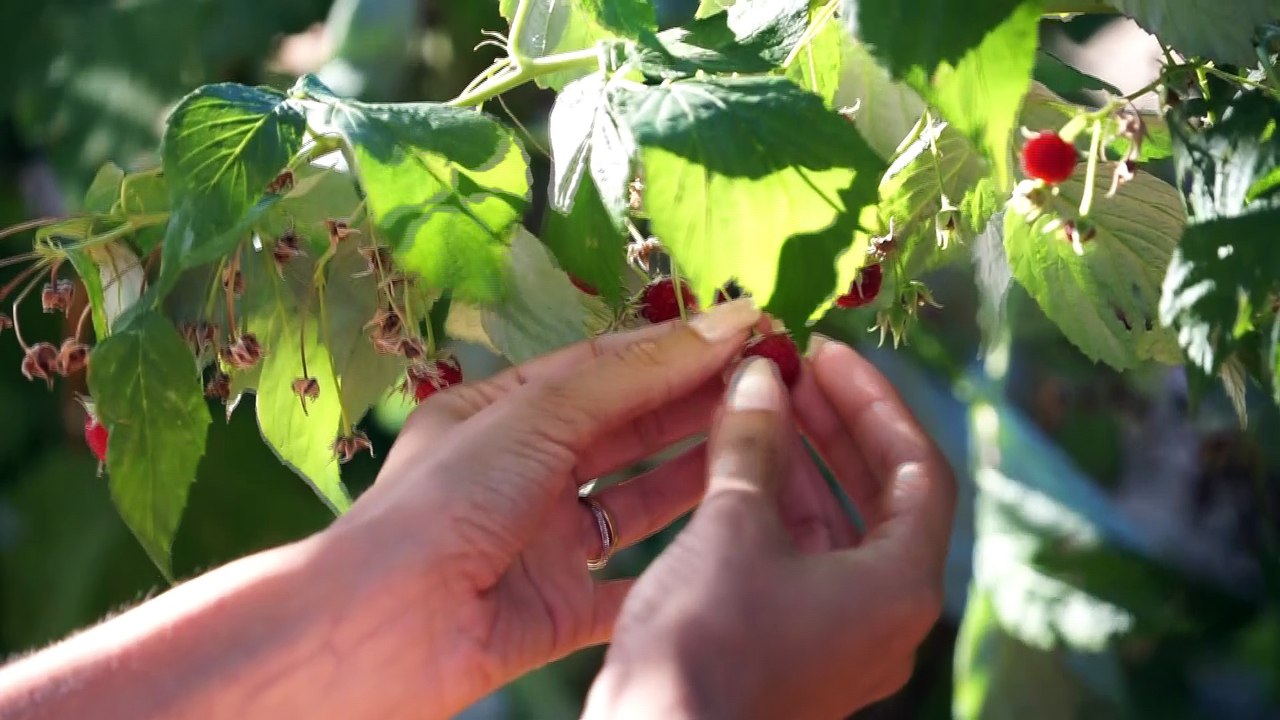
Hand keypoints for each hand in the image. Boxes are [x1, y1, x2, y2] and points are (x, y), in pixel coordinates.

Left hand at [321, 299, 762, 714]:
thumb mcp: (537, 416)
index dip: (676, 347)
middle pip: (626, 430)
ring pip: (636, 503)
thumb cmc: (443, 503)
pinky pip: (628, 585)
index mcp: (500, 413)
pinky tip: (726, 540)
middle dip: (695, 402)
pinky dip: (672, 568)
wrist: (386, 628)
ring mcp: (541, 542)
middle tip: (772, 381)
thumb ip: (630, 376)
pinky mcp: (556, 610)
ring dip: (695, 474)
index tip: (749, 329)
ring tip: (766, 443)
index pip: (603, 366)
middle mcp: (522, 473)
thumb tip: (716, 324)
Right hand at [582, 336, 956, 719]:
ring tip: (757, 405)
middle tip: (791, 372)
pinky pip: (800, 559)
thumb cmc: (707, 643)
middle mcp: (885, 615)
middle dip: (836, 427)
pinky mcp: (794, 649)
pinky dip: (775, 508)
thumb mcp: (733, 526)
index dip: (873, 402)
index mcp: (900, 586)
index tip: (824, 354)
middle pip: (882, 497)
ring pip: (835, 528)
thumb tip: (761, 378)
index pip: (916, 469)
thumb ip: (755, 444)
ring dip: (801, 463)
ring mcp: (840, 638)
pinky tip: (733, 467)